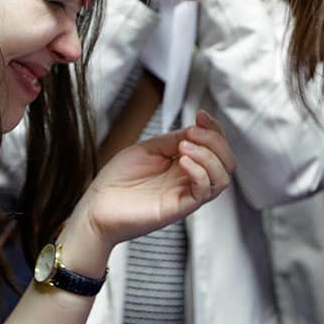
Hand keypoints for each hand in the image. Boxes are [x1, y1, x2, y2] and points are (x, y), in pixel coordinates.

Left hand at [58, 110, 234, 275]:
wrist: (96, 206)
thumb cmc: (118, 178)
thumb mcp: (149, 148)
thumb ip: (174, 139)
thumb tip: (197, 128)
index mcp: (185, 164)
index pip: (216, 147)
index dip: (215, 129)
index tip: (201, 115)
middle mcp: (190, 179)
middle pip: (227, 161)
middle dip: (216, 140)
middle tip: (193, 132)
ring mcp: (186, 194)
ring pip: (222, 177)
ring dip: (209, 155)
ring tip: (184, 147)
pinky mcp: (179, 208)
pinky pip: (204, 192)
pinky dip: (200, 172)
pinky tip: (182, 161)